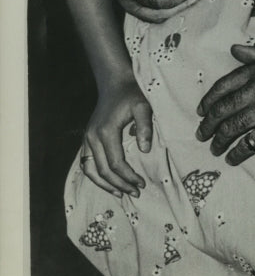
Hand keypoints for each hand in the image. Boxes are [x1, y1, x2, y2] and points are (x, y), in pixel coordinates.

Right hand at [79, 74, 152, 196]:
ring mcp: (87, 138)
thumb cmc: (131, 93)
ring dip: (105, 184)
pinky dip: (96, 175)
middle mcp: (92, 137)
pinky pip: (87, 163)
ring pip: (90, 169)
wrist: (115, 82)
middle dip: (119, 184)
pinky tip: (108, 182)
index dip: (128, 177)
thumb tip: (145, 151)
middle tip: (136, 192)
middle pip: (102, 170)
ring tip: (121, 193)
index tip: (142, 183)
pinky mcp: (87, 138)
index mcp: (106, 131)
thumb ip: (145, 126)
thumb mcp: (143, 105)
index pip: (115, 163)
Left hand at [195, 45, 254, 164]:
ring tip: (214, 149)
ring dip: (218, 141)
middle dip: (208, 124)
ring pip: (230, 129)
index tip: (202, 110)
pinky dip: (236, 154)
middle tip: (202, 134)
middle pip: (222, 110)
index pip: (223, 86)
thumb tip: (234, 50)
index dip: (209, 100)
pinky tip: (232, 159)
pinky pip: (248, 145)